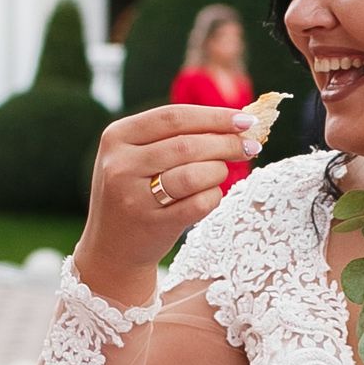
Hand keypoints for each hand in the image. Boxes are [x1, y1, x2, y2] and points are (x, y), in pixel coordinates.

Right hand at [72, 105, 259, 299]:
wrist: (112, 248)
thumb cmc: (136, 192)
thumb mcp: (138, 156)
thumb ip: (176, 136)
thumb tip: (237, 122)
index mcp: (117, 136)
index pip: (173, 116)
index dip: (214, 116)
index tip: (247, 120)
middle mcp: (120, 165)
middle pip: (187, 144)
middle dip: (227, 143)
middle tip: (252, 146)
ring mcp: (133, 197)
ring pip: (195, 174)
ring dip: (220, 171)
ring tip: (223, 172)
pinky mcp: (152, 224)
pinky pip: (200, 204)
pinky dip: (214, 197)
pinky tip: (211, 195)